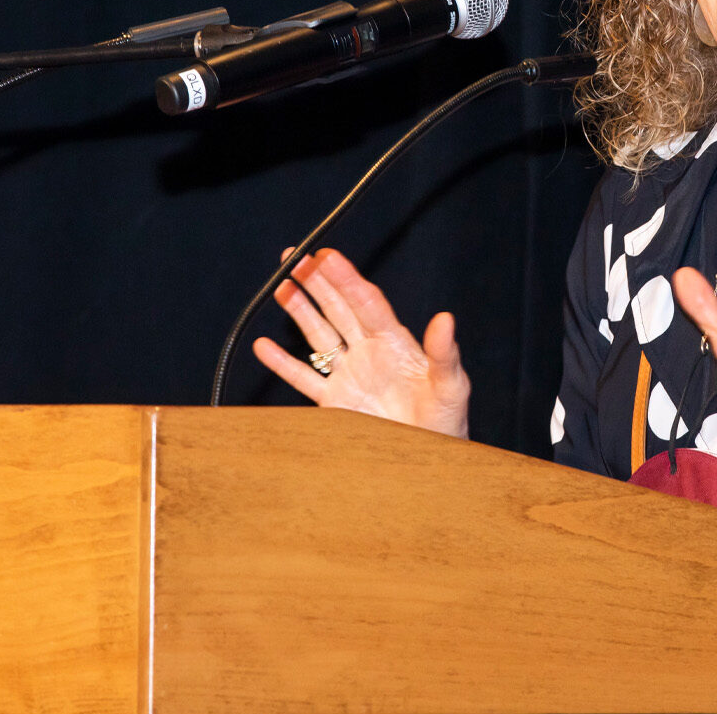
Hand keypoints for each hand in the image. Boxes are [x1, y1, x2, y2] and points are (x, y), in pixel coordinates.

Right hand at [252, 248, 470, 438]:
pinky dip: (283, 364)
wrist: (429, 460)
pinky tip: (263, 347)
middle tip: (294, 256)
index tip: (326, 256)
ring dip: (300, 311)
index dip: (346, 279)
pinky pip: (304, 378)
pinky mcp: (335, 402)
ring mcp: (350, 375)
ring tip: (280, 286)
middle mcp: (369, 352)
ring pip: (319, 335)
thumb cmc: (447, 422)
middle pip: (338, 309)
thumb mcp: (452, 386)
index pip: (366, 302)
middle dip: (316, 282)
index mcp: (395, 342)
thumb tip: (446, 319)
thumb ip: (444, 354)